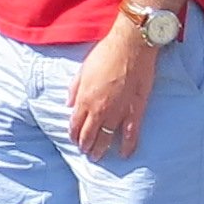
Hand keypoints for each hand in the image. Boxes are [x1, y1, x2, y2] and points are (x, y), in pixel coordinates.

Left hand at [69, 25, 159, 159]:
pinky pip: (131, 134)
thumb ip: (74, 89)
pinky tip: (125, 155)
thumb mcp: (83, 69)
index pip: (75, 125)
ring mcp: (118, 112)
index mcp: (84, 99)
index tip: (74, 140)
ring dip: (100, 149)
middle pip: (89, 135)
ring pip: (107, 138)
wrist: (130, 46)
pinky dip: (128, 146)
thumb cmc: (105, 53)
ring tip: (98, 157)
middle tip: (85, 152)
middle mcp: (99, 109)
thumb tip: (68, 104)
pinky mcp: (135, 110)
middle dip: (85, 146)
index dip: (74, 135)